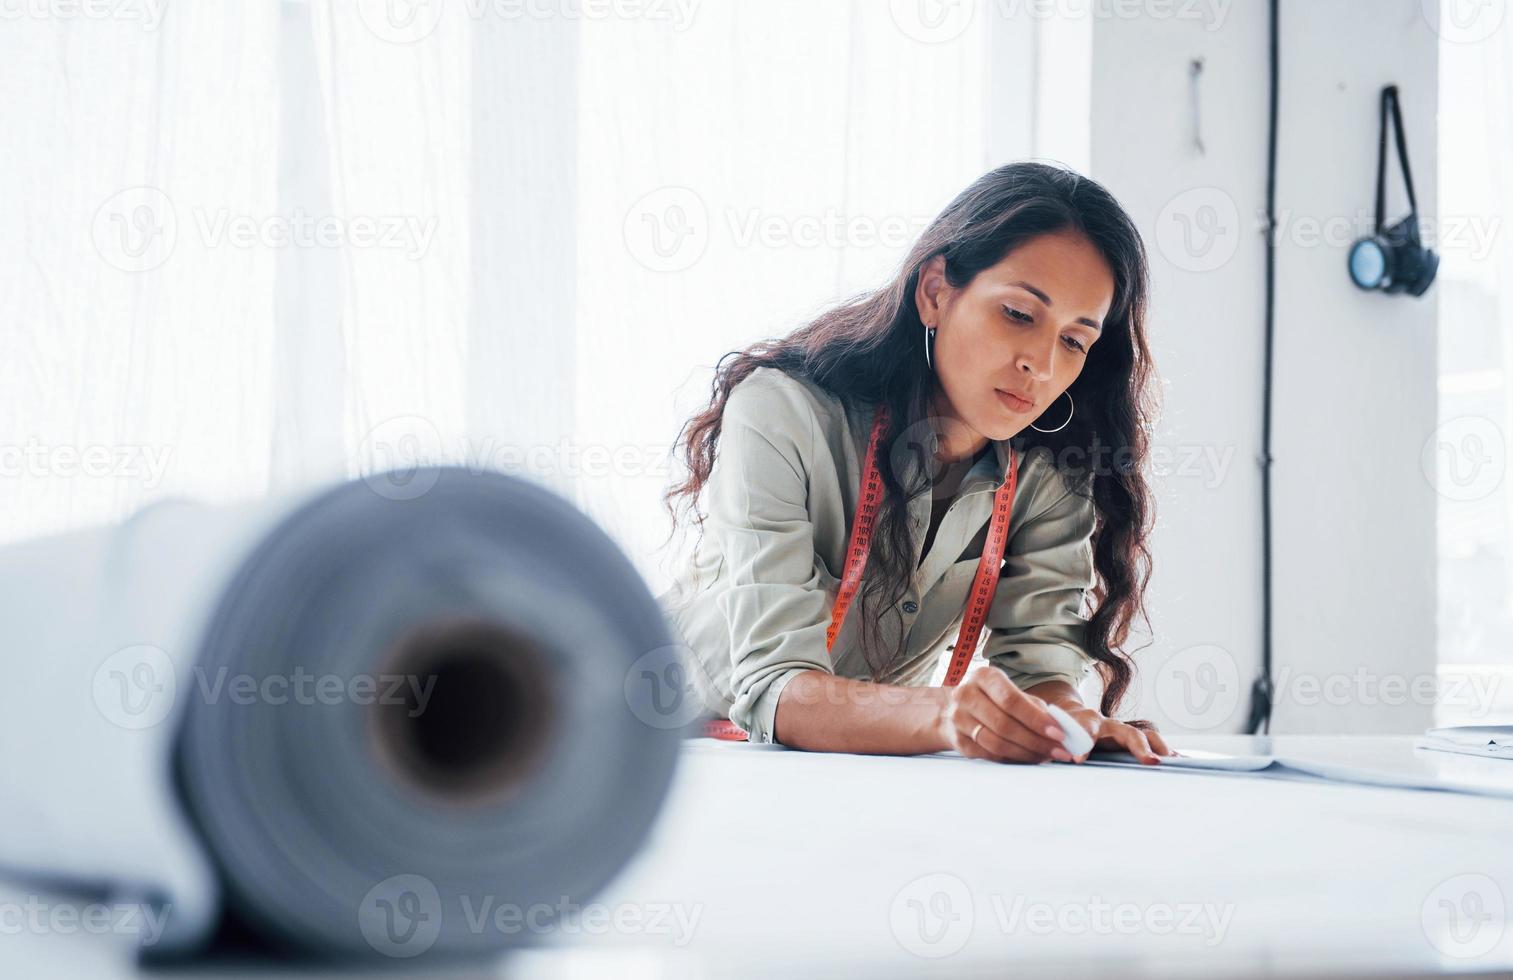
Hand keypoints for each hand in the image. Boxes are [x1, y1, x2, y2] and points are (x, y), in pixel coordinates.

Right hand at [937, 667, 1075, 763]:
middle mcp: (965, 695)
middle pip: (1003, 724)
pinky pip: (989, 755)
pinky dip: (1012, 760)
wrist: (958, 708)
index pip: (1011, 700)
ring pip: (996, 743)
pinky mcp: (957, 740)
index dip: (1036, 719)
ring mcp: (958, 719)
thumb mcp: (1013, 693)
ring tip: (1046, 756)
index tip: (1058, 733)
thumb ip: (1036, 708)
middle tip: (1058, 751)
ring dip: (1026, 754)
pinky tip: (1028, 758)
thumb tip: (1062, 728)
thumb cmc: (995, 700)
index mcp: (983, 677)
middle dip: (1036, 741)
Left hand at [1053, 705, 1171, 764]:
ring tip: (1173, 764)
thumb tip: (1059, 761)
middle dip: (1140, 747)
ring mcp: (1123, 732)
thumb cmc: (1061, 731)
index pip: (1085, 728)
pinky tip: (1180, 763)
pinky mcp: (1132, 741)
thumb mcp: (1054, 737)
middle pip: (1129, 733)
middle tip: (1151, 762)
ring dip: (1160, 750)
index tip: (1079, 760)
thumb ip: (1057, 746)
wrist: (1069, 719)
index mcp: (1085, 722)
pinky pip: (1152, 745)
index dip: (1083, 742)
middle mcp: (1109, 725)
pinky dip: (1165, 754)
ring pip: (1146, 737)